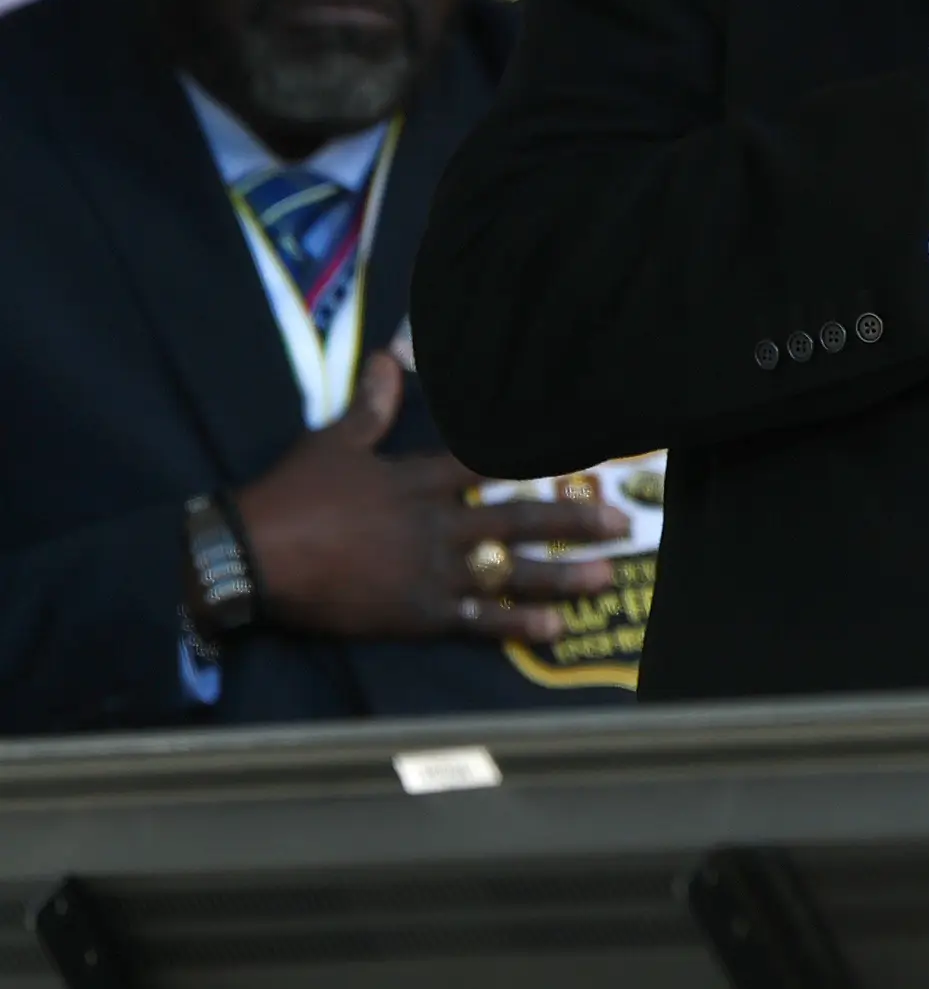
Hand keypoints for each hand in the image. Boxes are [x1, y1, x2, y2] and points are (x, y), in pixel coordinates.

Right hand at [229, 354, 631, 643]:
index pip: (489, 463)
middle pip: (517, 517)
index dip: (538, 456)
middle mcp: (436, 525)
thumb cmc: (290, 496)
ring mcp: (431, 572)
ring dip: (561, 576)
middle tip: (620, 522)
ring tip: (605, 577)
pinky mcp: (417, 614)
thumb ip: (372, 406)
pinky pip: (477, 622)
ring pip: (509, 572)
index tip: (583, 457)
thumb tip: (391, 357)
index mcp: (418, 479)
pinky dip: (516, 626)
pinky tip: (555, 631)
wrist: (248, 559)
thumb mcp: (333, 442)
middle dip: (572, 519)